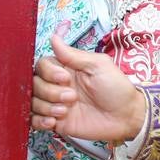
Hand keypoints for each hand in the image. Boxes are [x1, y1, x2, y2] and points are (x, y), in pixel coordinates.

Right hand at [30, 35, 145, 141]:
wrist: (126, 116)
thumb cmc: (116, 88)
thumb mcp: (98, 65)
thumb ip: (73, 54)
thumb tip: (54, 37)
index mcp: (67, 68)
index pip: (42, 65)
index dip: (49, 72)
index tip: (65, 79)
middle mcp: (58, 85)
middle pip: (35, 83)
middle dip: (50, 91)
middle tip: (72, 97)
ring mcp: (56, 104)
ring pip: (33, 101)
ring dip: (46, 106)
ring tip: (65, 111)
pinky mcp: (56, 122)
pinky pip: (34, 120)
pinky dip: (39, 121)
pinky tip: (53, 121)